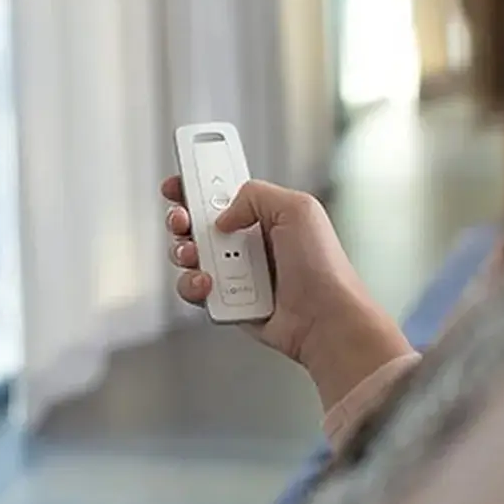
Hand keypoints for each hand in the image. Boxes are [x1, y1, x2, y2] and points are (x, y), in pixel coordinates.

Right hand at [164, 177, 411, 410]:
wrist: (325, 320)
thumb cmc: (323, 268)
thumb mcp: (297, 208)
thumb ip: (255, 194)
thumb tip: (224, 215)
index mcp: (263, 214)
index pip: (220, 193)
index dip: (195, 186)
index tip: (178, 184)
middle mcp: (246, 241)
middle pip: (195, 222)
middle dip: (180, 218)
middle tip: (182, 220)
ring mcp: (235, 271)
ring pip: (189, 255)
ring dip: (183, 252)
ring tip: (195, 256)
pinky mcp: (226, 300)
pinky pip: (194, 288)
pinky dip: (194, 285)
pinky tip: (209, 284)